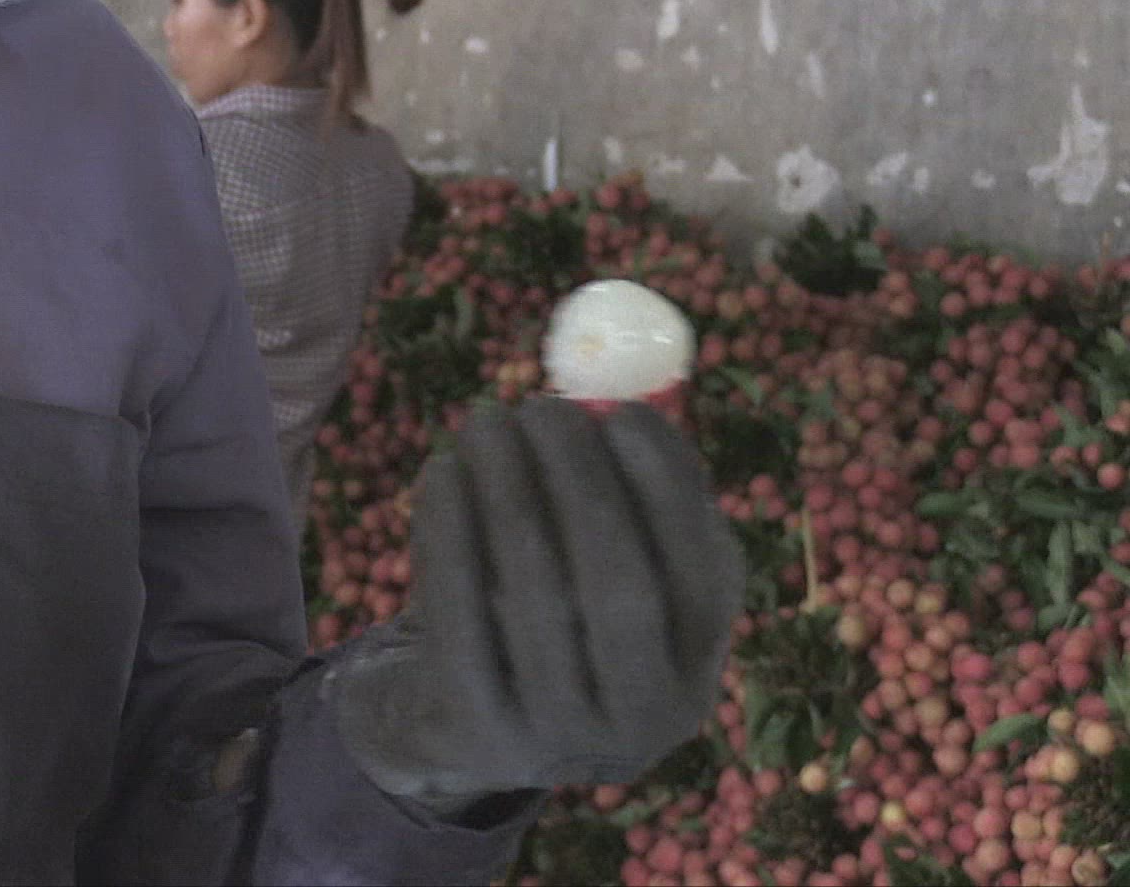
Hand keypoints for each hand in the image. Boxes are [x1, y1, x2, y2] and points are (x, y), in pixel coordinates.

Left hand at [330, 397, 743, 807]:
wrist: (458, 729)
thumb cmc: (548, 621)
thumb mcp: (607, 581)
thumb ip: (632, 504)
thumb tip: (623, 404)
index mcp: (693, 675)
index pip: (700, 577)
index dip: (667, 492)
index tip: (621, 412)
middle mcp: (641, 723)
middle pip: (619, 588)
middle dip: (580, 481)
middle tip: (539, 407)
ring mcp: (558, 737)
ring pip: (533, 596)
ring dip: (506, 489)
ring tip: (484, 424)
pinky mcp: (477, 732)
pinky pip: (459, 616)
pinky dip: (449, 532)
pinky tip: (442, 471)